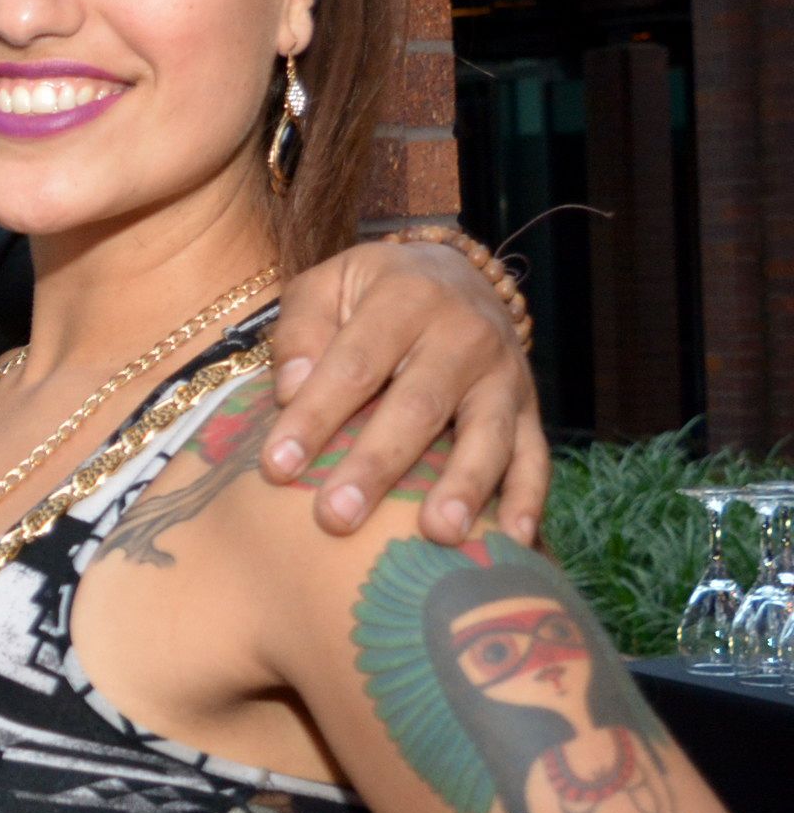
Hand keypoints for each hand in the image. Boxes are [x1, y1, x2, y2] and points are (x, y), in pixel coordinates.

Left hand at [268, 239, 544, 546]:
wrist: (454, 274)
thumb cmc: (370, 293)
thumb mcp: (326, 285)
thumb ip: (301, 331)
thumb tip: (292, 389)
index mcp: (406, 297)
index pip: (354, 365)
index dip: (316, 417)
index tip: (278, 467)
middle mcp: (464, 333)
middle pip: (418, 406)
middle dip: (376, 465)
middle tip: (337, 517)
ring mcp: (504, 373)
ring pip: (486, 434)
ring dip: (464, 486)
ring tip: (437, 533)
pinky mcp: (529, 407)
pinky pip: (535, 455)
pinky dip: (529, 498)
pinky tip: (514, 538)